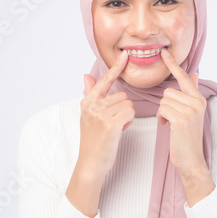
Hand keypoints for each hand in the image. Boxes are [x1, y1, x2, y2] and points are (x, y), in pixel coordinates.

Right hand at [78, 50, 134, 178]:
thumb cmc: (93, 140)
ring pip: (129, 104)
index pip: (105, 80)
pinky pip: (131, 112)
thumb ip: (90, 94)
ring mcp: (101, 114)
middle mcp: (92, 105)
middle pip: (123, 95)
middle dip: (124, 109)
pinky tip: (120, 130)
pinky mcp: (110, 123)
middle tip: (114, 123)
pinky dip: (129, 121)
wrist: (90, 163)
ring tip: (115, 127)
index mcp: (87, 101)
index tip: (124, 55)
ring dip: (127, 116)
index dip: (116, 67)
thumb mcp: (88, 115)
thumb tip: (85, 75)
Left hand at [156, 48, 207, 173]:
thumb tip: (195, 74)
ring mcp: (190, 110)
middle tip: (171, 118)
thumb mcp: (193, 113)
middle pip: (168, 91)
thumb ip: (192, 93)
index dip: (173, 65)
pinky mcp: (181, 119)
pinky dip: (161, 117)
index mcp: (199, 99)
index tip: (164, 52)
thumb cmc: (187, 137)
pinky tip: (167, 127)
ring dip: (162, 112)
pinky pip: (162, 109)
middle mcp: (197, 102)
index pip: (184, 77)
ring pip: (163, 100)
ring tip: (170, 124)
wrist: (191, 160)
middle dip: (164, 104)